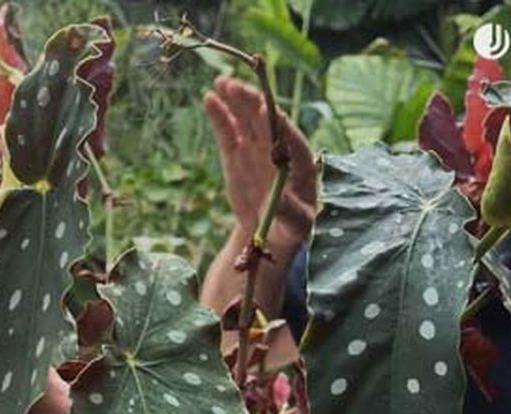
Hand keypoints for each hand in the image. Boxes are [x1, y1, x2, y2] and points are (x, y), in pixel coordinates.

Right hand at [204, 76, 317, 248]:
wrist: (268, 233)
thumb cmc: (291, 228)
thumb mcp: (297, 226)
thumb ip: (290, 212)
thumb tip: (280, 201)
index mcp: (300, 162)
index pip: (291, 139)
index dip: (279, 124)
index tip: (267, 110)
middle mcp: (279, 149)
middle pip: (266, 121)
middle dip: (252, 102)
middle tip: (236, 87)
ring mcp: (256, 148)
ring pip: (247, 119)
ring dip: (236, 100)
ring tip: (222, 83)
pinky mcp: (237, 153)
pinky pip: (228, 131)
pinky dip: (220, 115)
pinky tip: (210, 98)